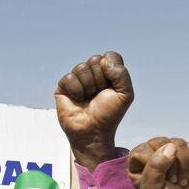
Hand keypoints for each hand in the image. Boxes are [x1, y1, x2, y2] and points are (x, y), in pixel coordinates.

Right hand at [55, 51, 133, 170]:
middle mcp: (92, 73)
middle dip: (100, 80)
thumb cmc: (109, 115)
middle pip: (96, 59)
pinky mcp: (63, 86)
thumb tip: (103, 61)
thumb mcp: (125, 94)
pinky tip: (77, 100)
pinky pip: (70, 77)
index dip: (112, 71)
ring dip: (88, 87)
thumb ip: (121, 74)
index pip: (110, 56)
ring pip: (82, 67)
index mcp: (108, 72)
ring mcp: (77, 78)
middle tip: (98, 95)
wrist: (93, 132)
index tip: (112, 88)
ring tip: (88, 99)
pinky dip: (76, 91)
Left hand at [127, 138, 188, 188]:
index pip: (145, 148)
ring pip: (182, 145)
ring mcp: (174, 151)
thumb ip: (155, 167)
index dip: (155, 163)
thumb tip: (171, 147)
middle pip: (165, 142)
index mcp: (140, 159)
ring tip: (181, 181)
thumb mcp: (152, 188)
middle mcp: (156, 151)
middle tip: (172, 181)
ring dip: (184, 167)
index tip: (160, 179)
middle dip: (172, 165)